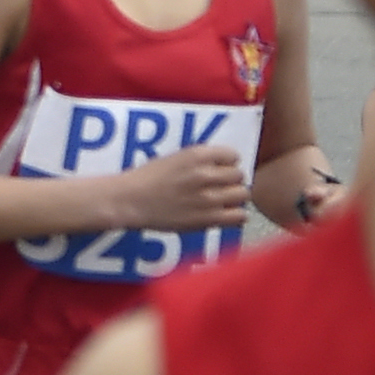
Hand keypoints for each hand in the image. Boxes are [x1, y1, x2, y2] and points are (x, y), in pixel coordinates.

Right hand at [105, 144, 253, 232]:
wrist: (131, 200)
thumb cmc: (148, 178)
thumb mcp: (175, 158)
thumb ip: (200, 160)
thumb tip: (224, 165)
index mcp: (197, 155)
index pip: (232, 155)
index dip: (227, 163)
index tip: (220, 169)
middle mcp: (206, 174)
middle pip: (239, 175)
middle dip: (231, 180)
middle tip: (220, 186)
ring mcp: (209, 198)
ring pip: (243, 194)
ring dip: (234, 197)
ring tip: (222, 200)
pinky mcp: (209, 219)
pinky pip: (240, 216)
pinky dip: (235, 215)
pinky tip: (224, 214)